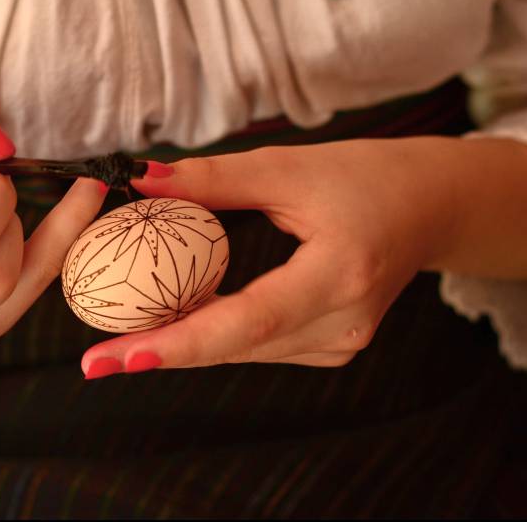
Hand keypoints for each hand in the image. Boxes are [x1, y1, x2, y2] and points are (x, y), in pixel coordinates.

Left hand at [78, 137, 526, 376]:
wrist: (430, 204)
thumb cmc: (367, 176)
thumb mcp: (288, 168)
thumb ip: (213, 180)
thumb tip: (140, 181)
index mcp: (339, 275)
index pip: (246, 321)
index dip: (179, 343)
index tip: (117, 358)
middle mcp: (345, 322)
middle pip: (238, 345)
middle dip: (164, 349)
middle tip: (96, 357)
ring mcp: (343, 342)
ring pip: (247, 351)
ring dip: (188, 342)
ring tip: (124, 335)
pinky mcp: (336, 345)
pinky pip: (265, 346)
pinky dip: (222, 334)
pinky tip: (183, 320)